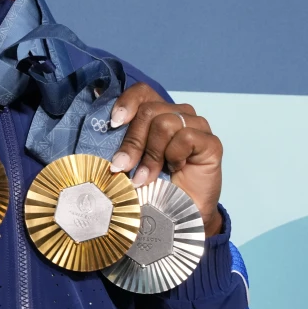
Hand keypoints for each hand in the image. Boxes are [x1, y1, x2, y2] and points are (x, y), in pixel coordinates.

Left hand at [107, 84, 223, 235]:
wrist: (177, 217)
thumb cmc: (150, 185)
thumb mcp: (128, 159)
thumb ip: (117, 135)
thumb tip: (95, 95)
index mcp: (158, 113)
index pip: (142, 91)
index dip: (127, 103)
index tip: (114, 124)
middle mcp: (178, 113)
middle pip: (149, 111)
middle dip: (132, 142)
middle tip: (123, 167)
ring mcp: (197, 126)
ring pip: (165, 123)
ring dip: (151, 155)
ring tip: (146, 177)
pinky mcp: (211, 142)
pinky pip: (186, 136)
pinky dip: (174, 155)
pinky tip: (175, 169)